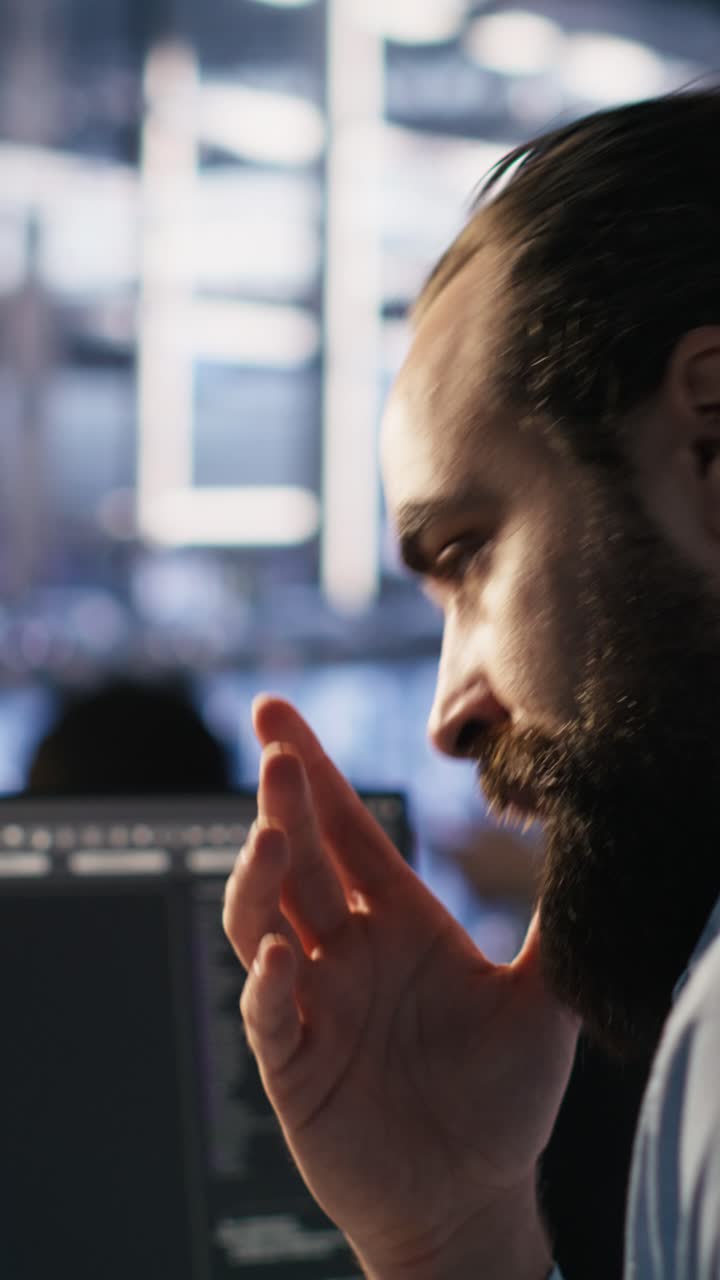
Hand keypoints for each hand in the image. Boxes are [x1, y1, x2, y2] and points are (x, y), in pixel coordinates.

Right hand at [223, 696, 577, 1278]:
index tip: (279, 717)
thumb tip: (585, 837)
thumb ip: (552, 925)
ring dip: (259, 877)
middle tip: (276, 751)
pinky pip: (267, 1013)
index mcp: (397, 920)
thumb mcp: (543, 1002)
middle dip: (284, 804)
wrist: (471, 1196)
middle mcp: (346, 950)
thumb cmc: (504, 1099)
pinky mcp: (293, 1062)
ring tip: (271, 839)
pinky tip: (282, 958)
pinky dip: (266, 984)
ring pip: (262, 919)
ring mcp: (313, 1002)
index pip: (345, 829)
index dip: (315, 773)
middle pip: (299, 858)